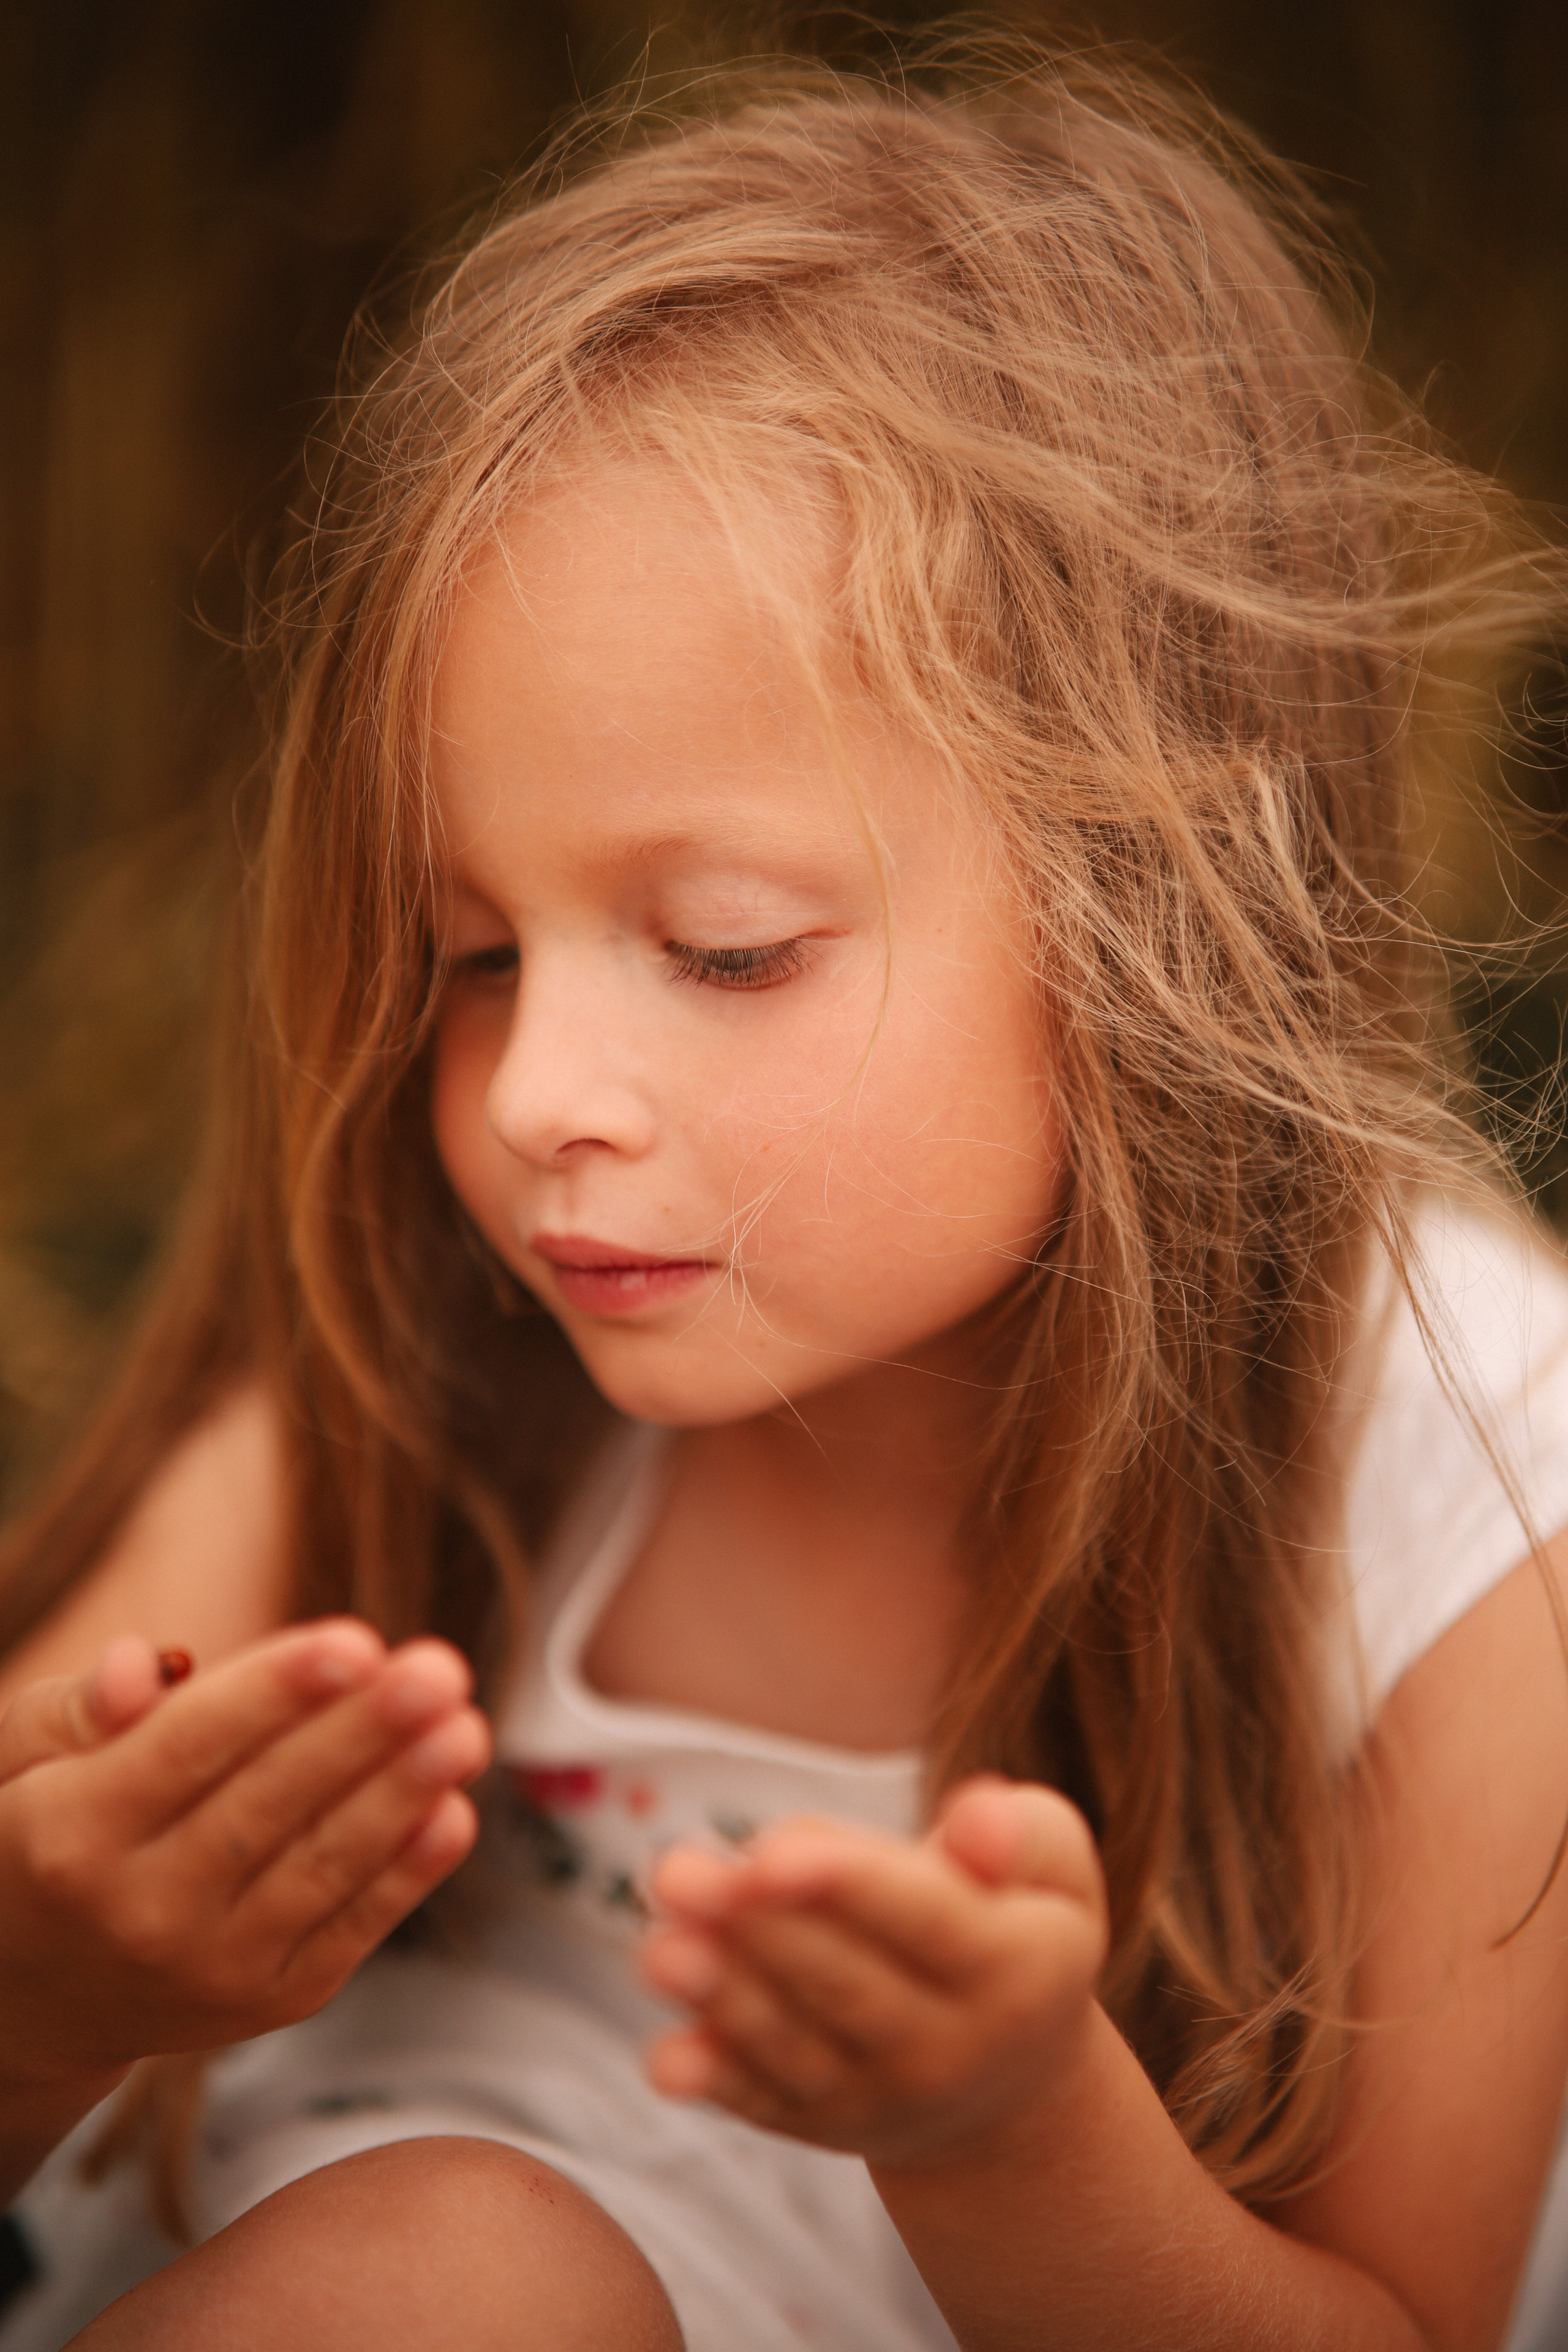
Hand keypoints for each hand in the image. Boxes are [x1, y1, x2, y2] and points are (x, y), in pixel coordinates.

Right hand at [0, 1621, 490, 2093]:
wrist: (32, 1999)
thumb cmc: (36, 1838)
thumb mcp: (14, 1766)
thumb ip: (74, 1709)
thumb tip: (140, 1664)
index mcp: (71, 1834)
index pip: (186, 1750)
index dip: (275, 1695)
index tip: (355, 1641)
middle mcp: (139, 1912)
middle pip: (269, 1805)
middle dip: (363, 1734)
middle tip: (440, 1669)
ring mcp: (208, 1968)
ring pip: (321, 1868)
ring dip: (403, 1795)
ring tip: (466, 1728)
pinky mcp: (269, 2003)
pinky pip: (348, 1928)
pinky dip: (407, 1873)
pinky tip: (453, 1810)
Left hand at [639, 1776, 1107, 2171]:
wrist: (1012, 2082)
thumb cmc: (1017, 1925)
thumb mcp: (1057, 1872)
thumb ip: (1025, 1835)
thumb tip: (977, 1823)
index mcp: (1017, 1972)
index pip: (929, 1922)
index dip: (850, 1886)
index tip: (772, 1853)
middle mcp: (952, 2050)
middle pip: (847, 1985)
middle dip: (757, 1930)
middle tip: (677, 1872)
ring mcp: (884, 2098)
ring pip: (798, 2046)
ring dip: (723, 1999)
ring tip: (661, 1951)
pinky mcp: (824, 2123)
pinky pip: (767, 2102)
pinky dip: (718, 2081)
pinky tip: (667, 2058)